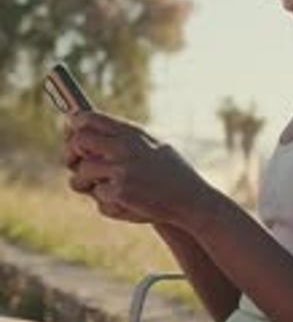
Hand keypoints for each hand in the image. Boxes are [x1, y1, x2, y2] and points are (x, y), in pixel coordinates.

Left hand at [65, 112, 212, 227]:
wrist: (192, 200)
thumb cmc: (172, 173)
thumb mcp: (153, 145)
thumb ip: (125, 138)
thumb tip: (88, 128)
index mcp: (132, 133)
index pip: (89, 118)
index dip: (75, 126)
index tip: (72, 133)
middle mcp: (125, 147)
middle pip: (78, 142)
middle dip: (73, 155)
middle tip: (78, 165)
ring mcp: (122, 170)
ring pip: (82, 172)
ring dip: (86, 183)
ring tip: (101, 189)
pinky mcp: (121, 192)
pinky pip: (98, 197)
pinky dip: (107, 203)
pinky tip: (126, 203)